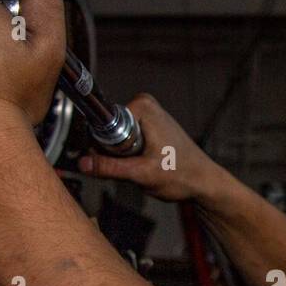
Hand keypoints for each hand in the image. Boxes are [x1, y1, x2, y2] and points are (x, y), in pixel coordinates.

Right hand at [74, 93, 221, 201]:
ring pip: (116, 139)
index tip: (123, 161)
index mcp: (141, 106)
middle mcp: (144, 104)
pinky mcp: (149, 126)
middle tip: (136, 166)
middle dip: (115, 154)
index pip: (102, 125)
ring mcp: (147, 114)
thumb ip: (109, 167)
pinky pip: (125, 141)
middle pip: (108, 131)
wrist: (203, 181)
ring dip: (123, 157)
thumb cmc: (182, 174)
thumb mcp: (141, 173)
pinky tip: (146, 163)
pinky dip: (131, 156)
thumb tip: (82, 163)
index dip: (105, 148)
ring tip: (144, 166)